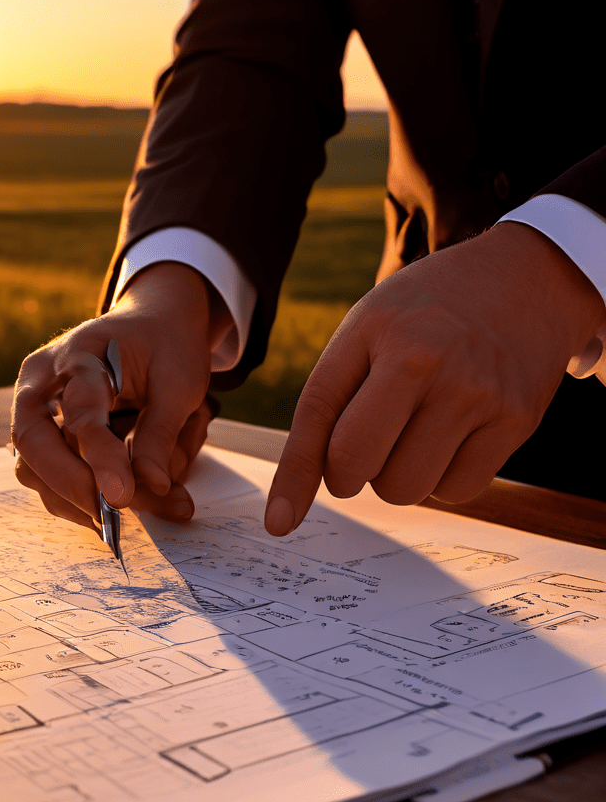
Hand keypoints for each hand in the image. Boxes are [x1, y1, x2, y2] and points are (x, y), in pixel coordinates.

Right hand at [12, 263, 228, 528]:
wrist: (152, 325)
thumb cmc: (166, 347)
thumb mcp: (180, 382)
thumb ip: (161, 434)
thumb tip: (152, 485)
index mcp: (81, 352)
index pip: (81, 411)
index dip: (101, 458)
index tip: (123, 496)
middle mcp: (43, 378)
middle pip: (32, 439)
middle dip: (68, 484)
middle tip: (109, 517)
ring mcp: (35, 405)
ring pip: (30, 463)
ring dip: (69, 497)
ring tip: (118, 521)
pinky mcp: (41, 430)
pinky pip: (40, 471)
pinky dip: (69, 496)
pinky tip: (103, 508)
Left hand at [265, 222, 605, 534]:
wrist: (524, 279)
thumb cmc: (426, 312)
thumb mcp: (368, 326)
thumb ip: (334, 392)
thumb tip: (314, 479)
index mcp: (374, 331)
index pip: (317, 414)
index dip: (294, 474)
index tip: (278, 522)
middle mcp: (424, 361)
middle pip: (357, 463)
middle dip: (347, 472)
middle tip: (362, 446)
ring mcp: (475, 394)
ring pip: (406, 488)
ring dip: (395, 477)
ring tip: (412, 431)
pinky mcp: (516, 421)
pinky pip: (457, 491)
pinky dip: (441, 480)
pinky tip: (449, 438)